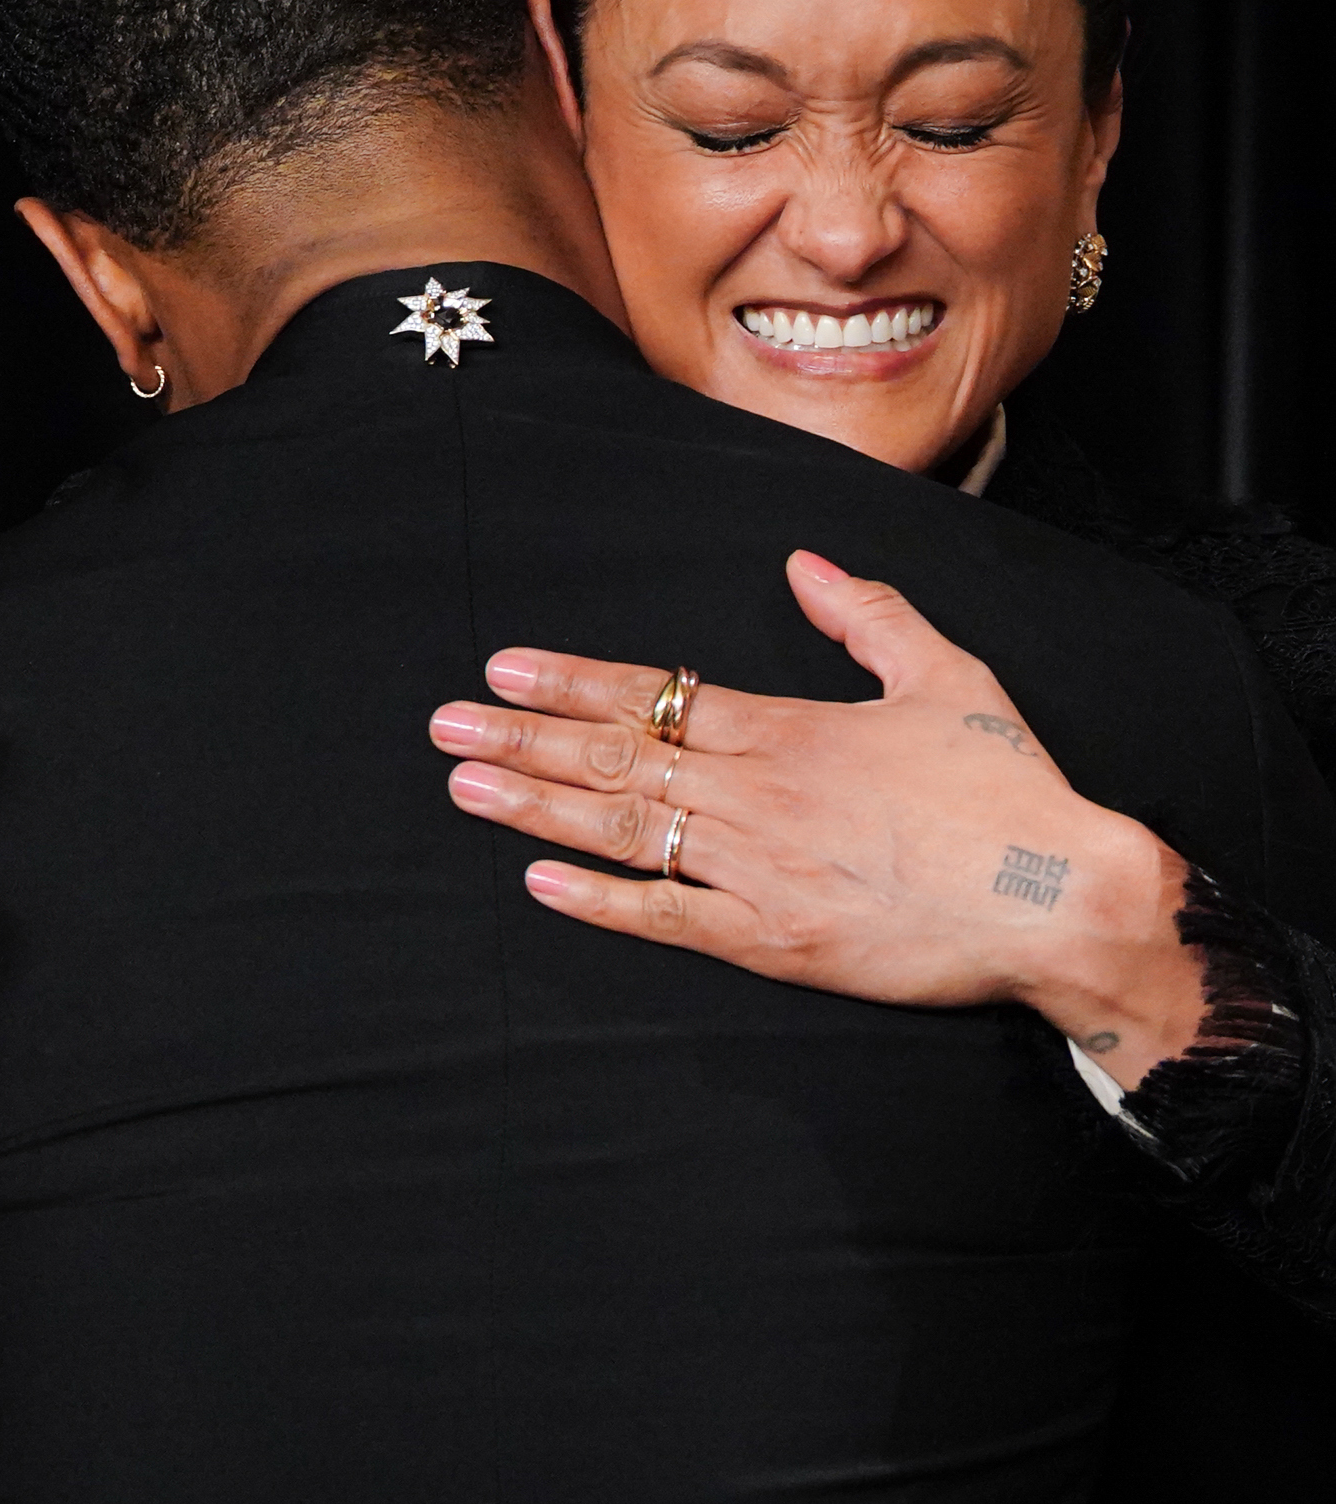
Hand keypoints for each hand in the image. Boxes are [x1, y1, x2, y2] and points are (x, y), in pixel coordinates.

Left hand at [431, 552, 1205, 1090]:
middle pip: (617, 756)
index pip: (657, 696)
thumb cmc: (1007, 790)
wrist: (1057, 897)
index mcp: (790, 728)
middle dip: (524, 736)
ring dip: (536, 804)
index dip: (573, 680)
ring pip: (623, 829)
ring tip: (465, 783)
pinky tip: (538, 882)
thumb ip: (868, 615)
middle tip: (447, 722)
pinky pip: (666, 918)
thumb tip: (805, 564)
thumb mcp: (947, 676)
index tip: (506, 665)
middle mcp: (757, 793)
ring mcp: (757, 870)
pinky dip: (599, 901)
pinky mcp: (772, 939)